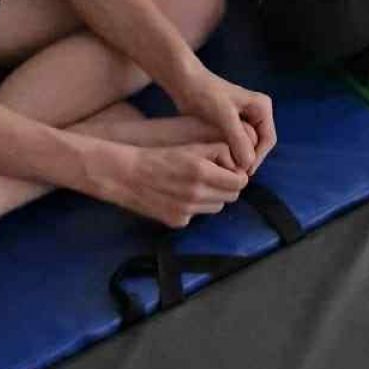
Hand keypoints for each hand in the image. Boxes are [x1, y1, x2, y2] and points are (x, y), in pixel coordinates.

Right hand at [107, 138, 247, 228]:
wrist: (129, 175)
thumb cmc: (161, 156)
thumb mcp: (193, 147)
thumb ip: (221, 153)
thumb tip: (239, 167)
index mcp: (202, 173)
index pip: (239, 183)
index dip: (237, 175)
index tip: (230, 171)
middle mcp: (196, 195)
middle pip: (231, 197)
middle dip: (227, 186)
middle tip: (216, 176)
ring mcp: (187, 211)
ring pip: (216, 207)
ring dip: (213, 197)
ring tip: (197, 184)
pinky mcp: (178, 222)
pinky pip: (197, 215)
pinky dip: (195, 207)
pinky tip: (180, 195)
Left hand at [174, 67, 275, 172]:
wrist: (186, 83)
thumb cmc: (206, 95)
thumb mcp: (223, 116)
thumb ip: (238, 138)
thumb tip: (249, 163)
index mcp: (262, 108)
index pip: (268, 140)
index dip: (257, 158)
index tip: (242, 171)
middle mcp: (257, 113)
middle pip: (259, 144)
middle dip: (248, 158)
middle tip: (232, 172)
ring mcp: (245, 119)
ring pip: (248, 145)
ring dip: (238, 156)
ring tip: (225, 168)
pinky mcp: (232, 124)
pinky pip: (237, 143)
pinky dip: (231, 152)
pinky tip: (219, 159)